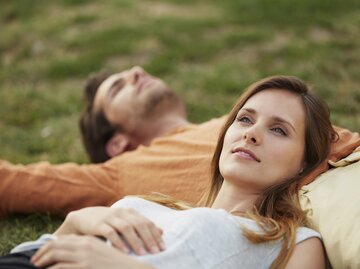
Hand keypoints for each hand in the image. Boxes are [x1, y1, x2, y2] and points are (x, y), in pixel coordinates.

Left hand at [31, 235, 154, 268]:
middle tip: (33, 261)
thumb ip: (87, 248)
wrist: (129, 268)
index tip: (40, 253)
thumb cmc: (114, 263)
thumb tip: (70, 252)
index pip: (62, 240)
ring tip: (36, 267)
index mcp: (88, 240)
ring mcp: (84, 256)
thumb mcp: (100, 251)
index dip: (48, 246)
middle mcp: (84, 245)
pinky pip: (61, 267)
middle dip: (41, 253)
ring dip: (42, 261)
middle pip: (56, 245)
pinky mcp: (85, 266)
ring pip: (55, 255)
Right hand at [55, 206, 164, 254]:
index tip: (163, 247)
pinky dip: (118, 242)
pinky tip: (124, 251)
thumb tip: (162, 231)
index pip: (147, 223)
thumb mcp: (126, 222)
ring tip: (143, 253)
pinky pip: (110, 233)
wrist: (82, 218)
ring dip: (136, 241)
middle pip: (139, 224)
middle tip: (156, 252)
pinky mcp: (98, 224)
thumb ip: (142, 226)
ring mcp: (110, 217)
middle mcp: (122, 213)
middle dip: (149, 238)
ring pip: (126, 228)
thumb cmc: (108, 223)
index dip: (155, 235)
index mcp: (130, 212)